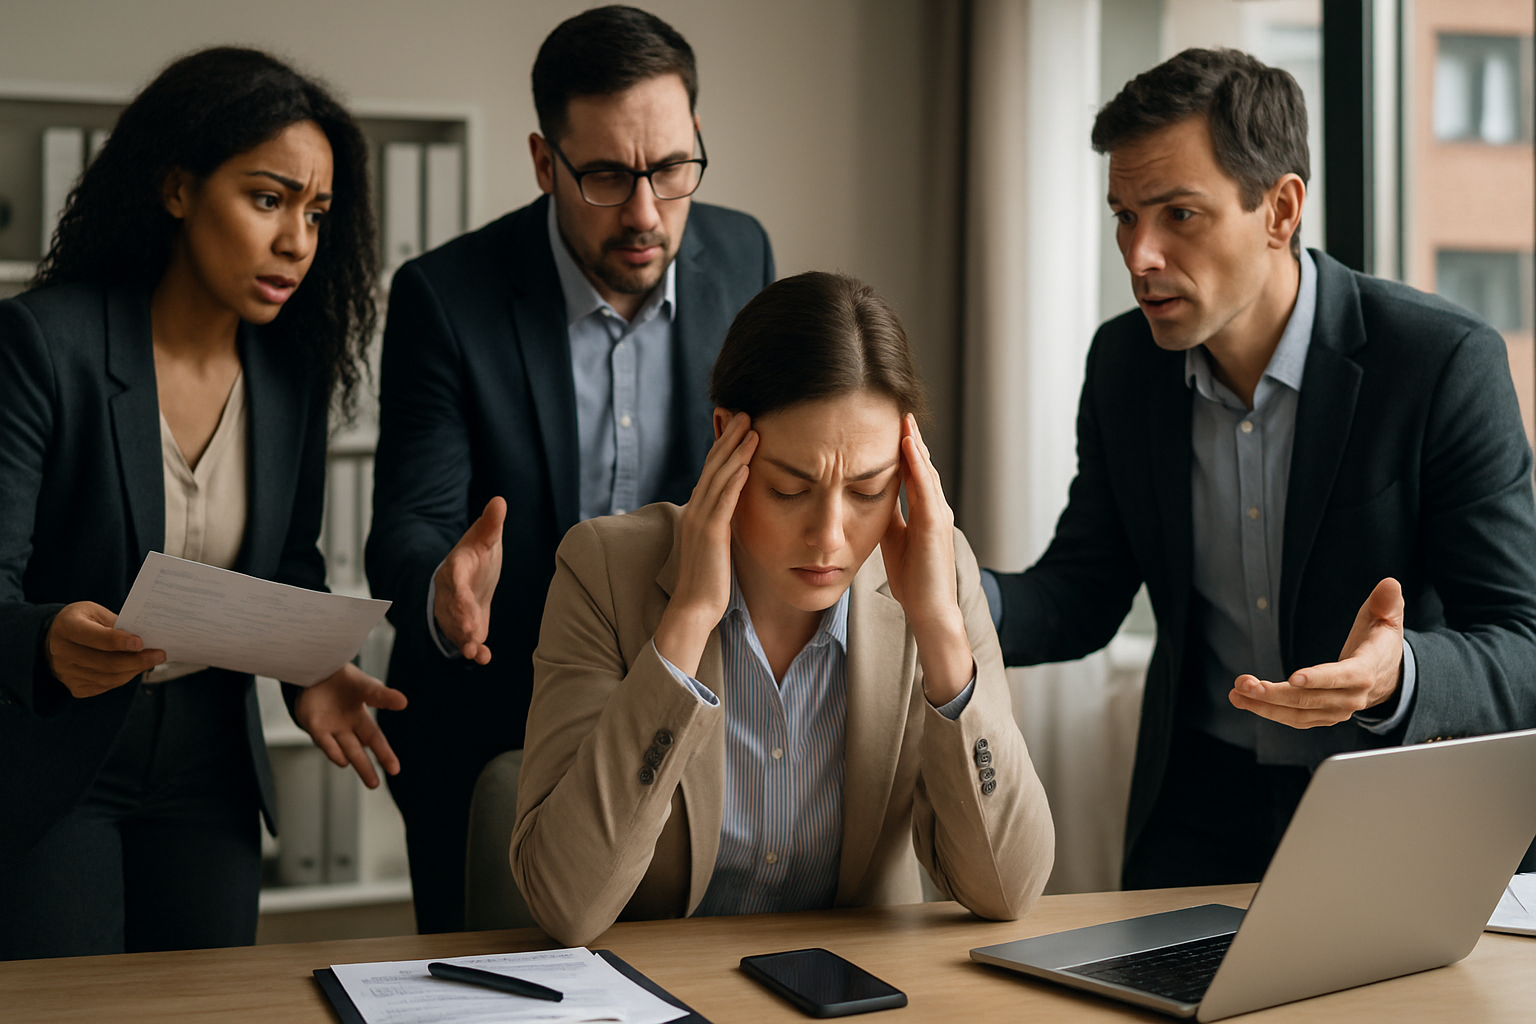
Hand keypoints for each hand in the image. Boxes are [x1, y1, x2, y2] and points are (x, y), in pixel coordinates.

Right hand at [45, 601, 165, 697]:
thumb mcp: (95, 612)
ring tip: (151, 660)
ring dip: (133, 670)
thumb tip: (143, 637)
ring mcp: (66, 672)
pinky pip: (104, 686)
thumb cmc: (81, 621)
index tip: (141, 643)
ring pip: (107, 677)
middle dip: (136, 660)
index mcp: (66, 627)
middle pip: (105, 662)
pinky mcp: (74, 686)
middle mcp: (62, 652)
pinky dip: (123, 678)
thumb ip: (115, 623)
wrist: (54, 639)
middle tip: (159, 655)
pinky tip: (134, 668)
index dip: (118, 641)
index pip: (94, 637)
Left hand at [293, 662, 407, 787]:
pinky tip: (342, 761)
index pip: (375, 739)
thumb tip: (404, 702)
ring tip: (364, 778)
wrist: (316, 668)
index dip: (384, 754)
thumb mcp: (367, 686)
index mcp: (360, 718)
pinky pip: (324, 742)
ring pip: (343, 750)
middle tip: (375, 785)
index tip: (395, 769)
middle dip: (366, 768)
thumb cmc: (343, 678)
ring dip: (353, 764)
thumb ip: (383, 696)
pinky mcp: (314, 726)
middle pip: (358, 751)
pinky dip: (333, 751)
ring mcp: (329, 728)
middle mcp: (345, 727)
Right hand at [434, 496, 505, 663]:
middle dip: (460, 619)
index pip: (454, 578)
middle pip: (452, 607)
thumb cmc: (477, 555)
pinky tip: (483, 658)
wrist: (471, 576)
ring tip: (472, 651)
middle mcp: (450, 593)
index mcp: (454, 569)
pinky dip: (475, 650)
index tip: (464, 599)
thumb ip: (491, 523)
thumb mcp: (485, 538)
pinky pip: (466, 640)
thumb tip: (500, 500)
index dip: (458, 590)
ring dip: (463, 640)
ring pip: (455, 627)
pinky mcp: (465, 627)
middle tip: (470, 631)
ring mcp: (454, 612)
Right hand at [653, 411, 756, 677]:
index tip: (740, 426)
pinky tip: (747, 464)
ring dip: (736, 452)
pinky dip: (735, 480)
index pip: (712, 471)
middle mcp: (696, 510)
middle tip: (745, 413)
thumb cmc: (709, 581)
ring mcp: (701, 521)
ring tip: (751, 429)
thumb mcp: (717, 545)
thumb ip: (723, 524)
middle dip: (730, 438)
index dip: (725, 447)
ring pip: (718, 478)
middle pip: (713, 466)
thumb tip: (734, 512)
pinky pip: (723, 501)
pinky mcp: (710, 534)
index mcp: (698, 512)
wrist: (694, 608)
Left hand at [881, 415, 972, 704]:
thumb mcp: (893, 539)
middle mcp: (935, 508)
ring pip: (925, 470)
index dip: (903, 449)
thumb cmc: (912, 579)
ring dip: (914, 442)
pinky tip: (908, 444)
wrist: (929, 609)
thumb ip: (887, 517)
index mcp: (925, 512)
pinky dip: (917, 463)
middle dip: (910, 438)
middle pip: (921, 465)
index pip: (913, 472)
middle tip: (899, 409)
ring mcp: (938, 514)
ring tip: (903, 417)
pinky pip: (926, 486)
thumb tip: (868, 498)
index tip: (889, 426)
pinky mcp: (935, 524)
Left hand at [1229, 577, 1404, 728]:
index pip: (1342, 678)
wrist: (1387, 678)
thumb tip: (1389, 584)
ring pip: (1298, 713)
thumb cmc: (1380, 643)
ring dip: (1265, 706)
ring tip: (1237, 693)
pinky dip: (1270, 712)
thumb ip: (1386, 603)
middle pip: (1310, 699)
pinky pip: (1295, 719)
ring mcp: (1336, 711)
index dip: (1319, 678)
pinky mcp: (1323, 716)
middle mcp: (1350, 697)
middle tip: (1245, 684)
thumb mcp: (1387, 620)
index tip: (1293, 678)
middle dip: (1275, 694)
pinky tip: (1247, 700)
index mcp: (1365, 672)